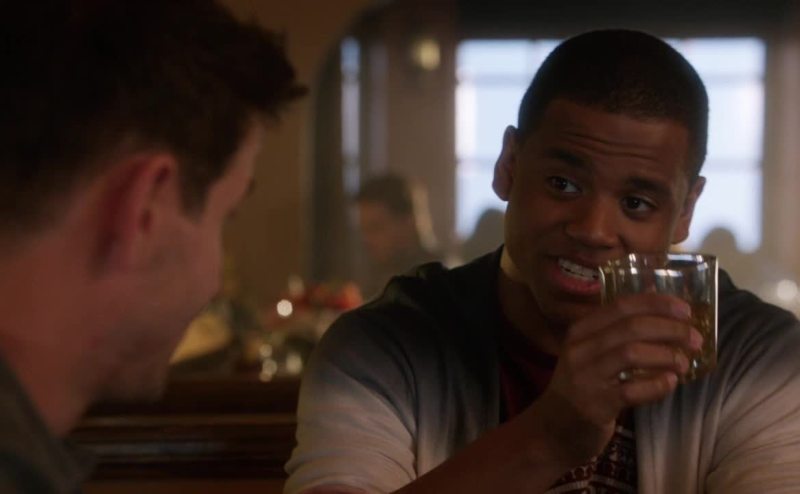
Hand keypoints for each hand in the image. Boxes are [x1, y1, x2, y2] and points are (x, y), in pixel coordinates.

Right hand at [530, 293, 703, 464]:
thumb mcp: (591, 352)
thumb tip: (659, 298)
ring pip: (632, 353)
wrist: (554, 429)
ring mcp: (586, 377)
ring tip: (684, 363)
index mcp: (580, 331)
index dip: (657, 304)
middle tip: (694, 339)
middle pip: (631, 327)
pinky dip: (657, 385)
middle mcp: (580, 349)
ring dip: (666, 355)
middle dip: (669, 329)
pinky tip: (670, 383)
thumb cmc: (582, 386)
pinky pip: (633, 390)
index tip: (685, 309)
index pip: (621, 306)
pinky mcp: (596, 405)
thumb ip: (619, 330)